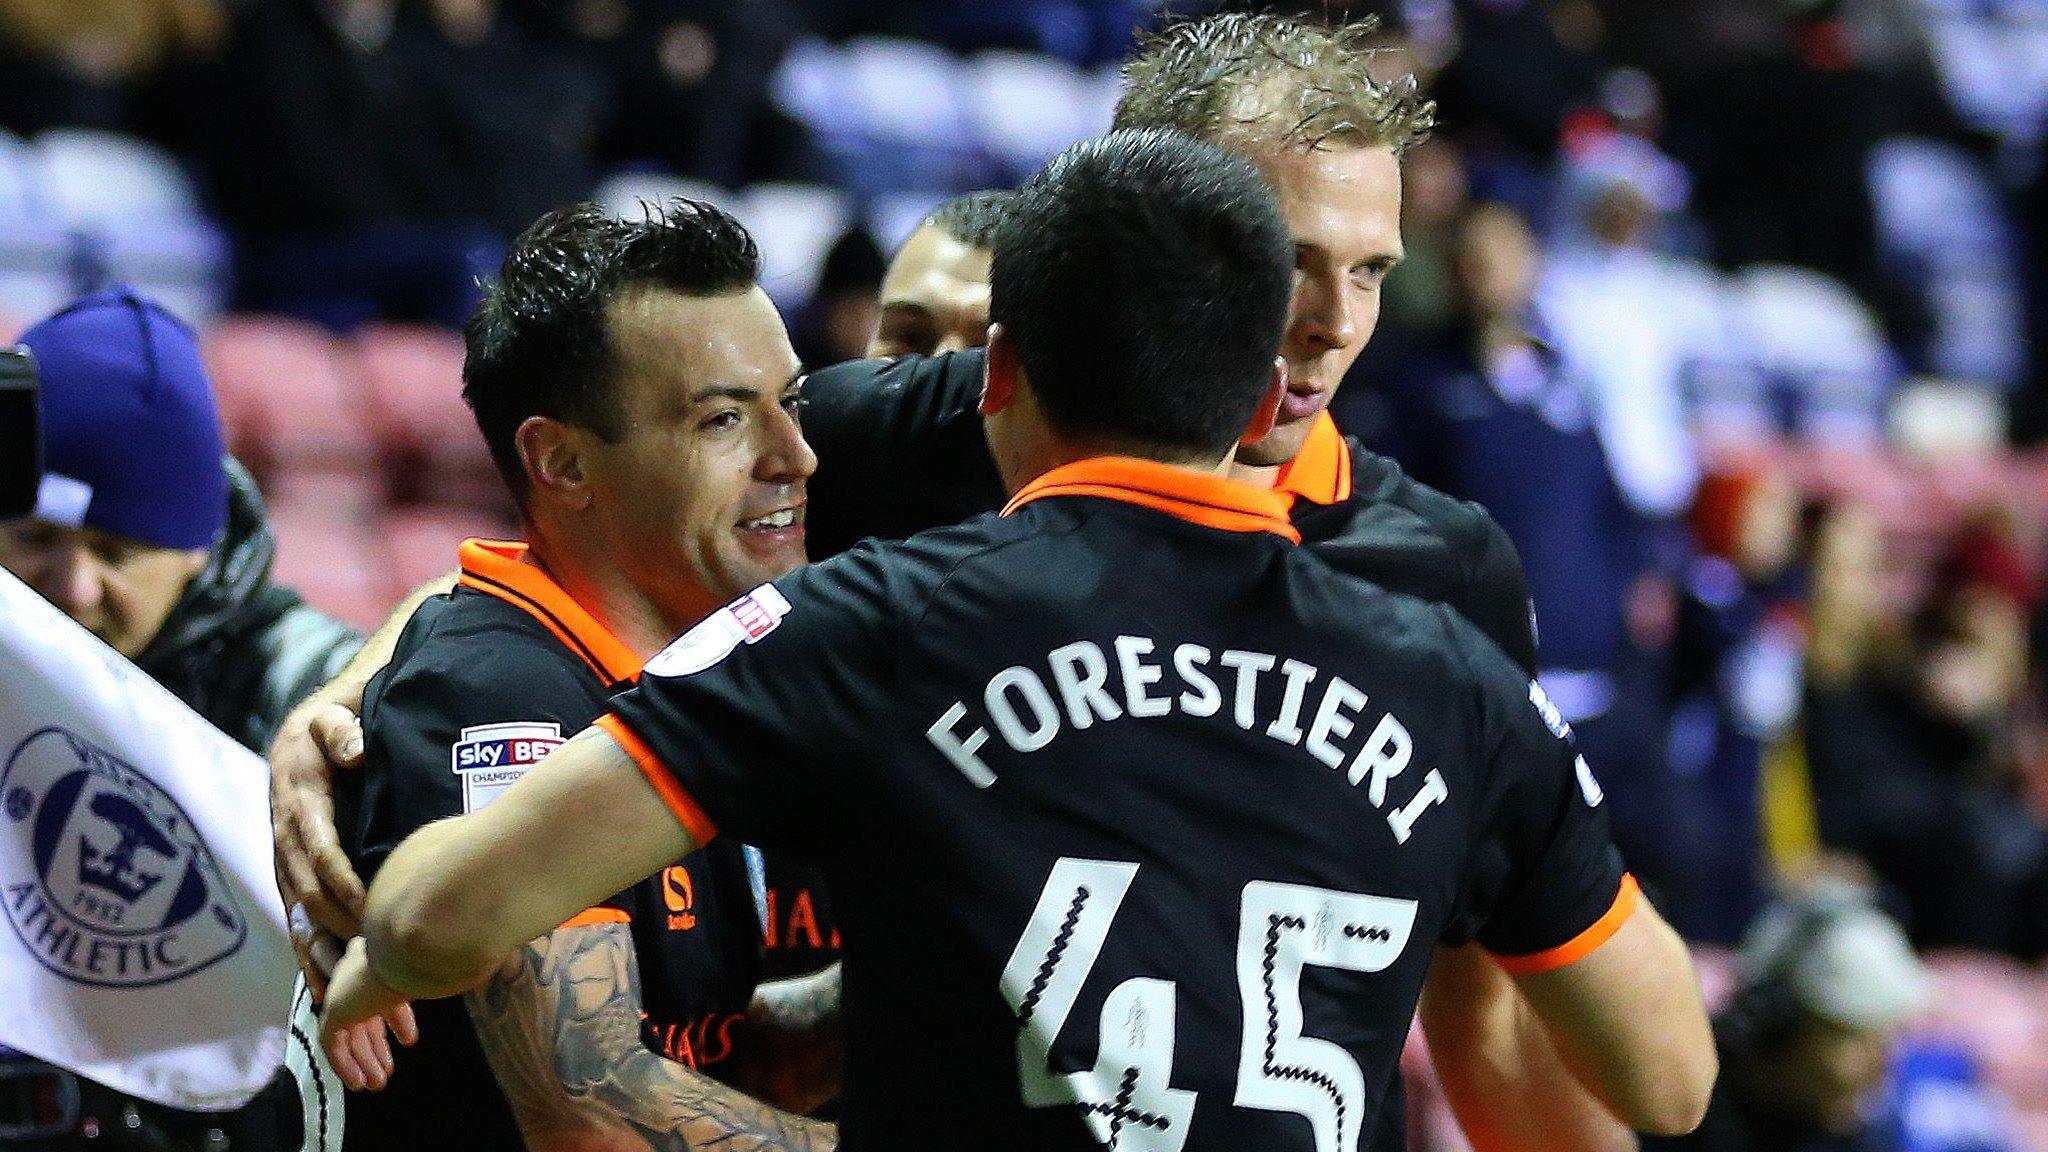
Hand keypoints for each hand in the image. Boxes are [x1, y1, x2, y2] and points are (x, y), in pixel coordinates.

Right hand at [271, 698, 368, 998]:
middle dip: (340, 931)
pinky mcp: (292, 883)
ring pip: (302, 923)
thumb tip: (355, 747)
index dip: (343, 882)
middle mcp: (286, 844)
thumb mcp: (331, 719)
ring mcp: (286, 868)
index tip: (370, 908)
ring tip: (350, 1000)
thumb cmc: (327, 729)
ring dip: (324, 962)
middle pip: (310, 897)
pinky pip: (300, 929)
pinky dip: (314, 964)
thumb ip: (341, 730)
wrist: (298, 739)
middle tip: (376, 961)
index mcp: (298, 808)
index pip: (321, 852)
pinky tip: (331, 1000)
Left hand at [320, 937, 418, 1090]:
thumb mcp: (429, 971)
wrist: (405, 955)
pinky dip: (345, 1065)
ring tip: (377, 1084)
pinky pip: (332, 1045)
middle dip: (377, 1048)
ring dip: (364, 1061)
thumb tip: (456, 975)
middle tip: (388, 1072)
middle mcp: (355, 974)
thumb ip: (429, 978)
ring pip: (349, 1034)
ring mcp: (342, 992)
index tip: (409, 1040)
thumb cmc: (425, 960)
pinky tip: (358, 1082)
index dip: (397, 1020)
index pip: (383, 994)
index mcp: (376, 961)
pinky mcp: (333, 1011)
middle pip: (365, 1019)